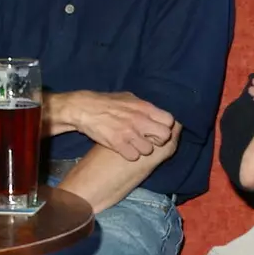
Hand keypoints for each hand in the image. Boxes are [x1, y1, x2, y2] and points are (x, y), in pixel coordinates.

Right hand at [59, 91, 174, 160]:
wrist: (84, 109)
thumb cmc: (106, 102)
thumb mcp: (129, 97)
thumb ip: (144, 106)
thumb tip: (156, 112)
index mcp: (144, 107)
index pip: (169, 121)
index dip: (166, 126)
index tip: (158, 128)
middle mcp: (139, 120)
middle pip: (164, 137)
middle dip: (158, 140)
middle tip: (150, 139)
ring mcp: (128, 133)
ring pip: (149, 150)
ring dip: (143, 149)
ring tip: (135, 145)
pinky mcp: (117, 144)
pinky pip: (134, 156)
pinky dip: (130, 155)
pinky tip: (126, 149)